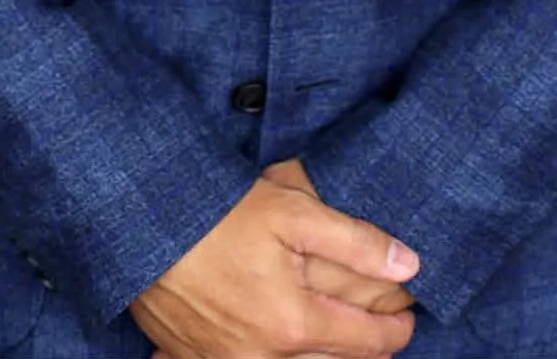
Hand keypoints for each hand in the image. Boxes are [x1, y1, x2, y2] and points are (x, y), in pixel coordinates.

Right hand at [133, 159, 418, 358]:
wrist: (144, 223)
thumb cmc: (220, 212)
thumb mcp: (296, 212)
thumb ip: (357, 242)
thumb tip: (410, 264)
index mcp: (293, 325)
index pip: (366, 343)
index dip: (397, 330)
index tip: (411, 318)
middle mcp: (262, 358)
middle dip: (362, 347)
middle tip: (383, 328)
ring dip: (319, 355)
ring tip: (336, 334)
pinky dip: (268, 355)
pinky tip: (273, 337)